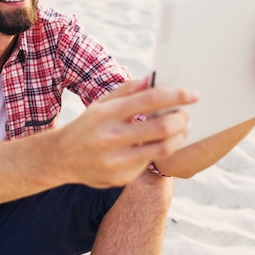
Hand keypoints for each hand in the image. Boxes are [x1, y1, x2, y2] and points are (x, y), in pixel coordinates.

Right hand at [55, 77, 196, 187]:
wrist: (60, 158)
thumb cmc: (86, 126)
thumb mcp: (101, 104)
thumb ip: (127, 91)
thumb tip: (152, 78)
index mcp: (107, 113)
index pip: (150, 99)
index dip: (176, 95)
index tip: (193, 94)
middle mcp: (111, 137)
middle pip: (162, 127)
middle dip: (181, 118)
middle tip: (186, 114)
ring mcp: (116, 160)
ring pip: (163, 148)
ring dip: (179, 137)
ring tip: (182, 129)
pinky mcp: (121, 177)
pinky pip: (150, 163)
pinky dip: (159, 151)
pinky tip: (157, 145)